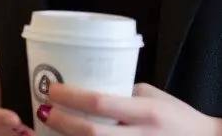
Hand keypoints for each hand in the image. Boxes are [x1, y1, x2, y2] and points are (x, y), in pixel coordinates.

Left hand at [37, 83, 221, 135]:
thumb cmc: (176, 116)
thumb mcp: (151, 97)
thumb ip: (122, 95)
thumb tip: (88, 92)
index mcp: (146, 112)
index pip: (101, 102)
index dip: (71, 97)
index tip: (53, 90)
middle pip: (91, 133)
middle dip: (62, 122)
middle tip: (44, 110)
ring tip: (49, 129)